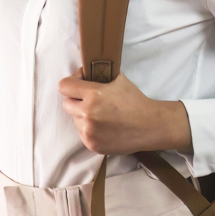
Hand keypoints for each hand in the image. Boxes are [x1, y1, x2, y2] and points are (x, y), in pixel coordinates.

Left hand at [58, 71, 192, 155]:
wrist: (150, 126)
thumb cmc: (135, 101)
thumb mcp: (118, 79)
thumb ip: (98, 75)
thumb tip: (84, 72)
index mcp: (93, 94)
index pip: (64, 86)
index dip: (71, 82)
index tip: (80, 83)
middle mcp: (88, 113)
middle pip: (66, 104)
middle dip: (76, 99)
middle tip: (90, 99)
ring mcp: (89, 131)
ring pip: (75, 119)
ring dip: (83, 115)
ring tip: (101, 114)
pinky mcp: (92, 144)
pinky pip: (82, 133)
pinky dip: (89, 129)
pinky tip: (104, 126)